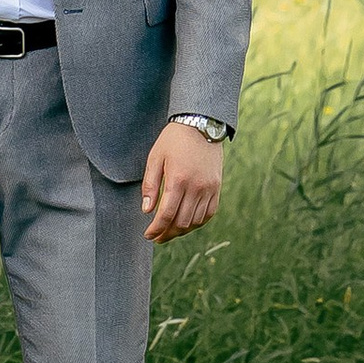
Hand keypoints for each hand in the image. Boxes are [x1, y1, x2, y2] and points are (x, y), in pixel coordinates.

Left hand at [141, 120, 222, 242]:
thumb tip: (146, 210)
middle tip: (157, 236)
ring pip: (196, 221)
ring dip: (182, 230)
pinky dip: (197, 222)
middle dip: (167, 233)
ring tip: (170, 231)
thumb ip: (150, 185)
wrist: (200, 125)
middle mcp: (196, 187)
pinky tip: (187, 223)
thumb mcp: (155, 158)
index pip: (166, 215)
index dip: (156, 229)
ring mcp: (209, 188)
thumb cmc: (173, 140)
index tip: (148, 235)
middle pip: (182, 222)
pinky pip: (209, 213)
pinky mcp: (217, 188)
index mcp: (178, 179)